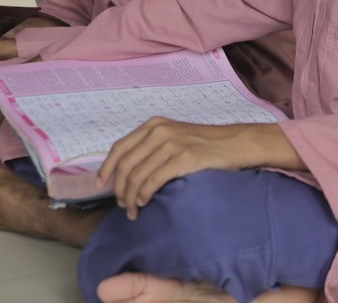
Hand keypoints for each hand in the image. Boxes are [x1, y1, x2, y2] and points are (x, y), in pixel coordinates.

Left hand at [97, 119, 299, 219]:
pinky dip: (144, 194)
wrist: (236, 143)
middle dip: (119, 190)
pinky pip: (153, 180)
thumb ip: (152, 148)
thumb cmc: (205, 145)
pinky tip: (145, 203)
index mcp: (153, 125)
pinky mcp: (184, 157)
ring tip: (134, 211)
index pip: (119, 148)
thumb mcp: (174, 137)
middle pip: (126, 165)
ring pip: (137, 176)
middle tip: (123, 207)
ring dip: (131, 198)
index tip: (101, 186)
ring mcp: (171, 143)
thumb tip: (128, 172)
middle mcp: (158, 131)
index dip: (107, 169)